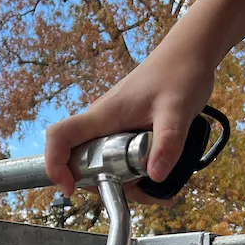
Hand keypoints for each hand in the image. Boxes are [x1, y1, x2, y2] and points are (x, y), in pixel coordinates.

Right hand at [44, 44, 217, 198]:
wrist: (190, 53)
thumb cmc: (181, 73)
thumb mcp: (177, 112)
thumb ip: (167, 143)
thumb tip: (155, 177)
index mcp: (104, 116)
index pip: (60, 138)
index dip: (54, 165)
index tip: (70, 188)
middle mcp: (102, 122)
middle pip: (78, 160)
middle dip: (99, 183)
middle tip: (135, 191)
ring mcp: (112, 126)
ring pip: (100, 162)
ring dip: (121, 181)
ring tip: (155, 189)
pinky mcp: (125, 129)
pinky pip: (117, 156)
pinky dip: (132, 172)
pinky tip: (157, 175)